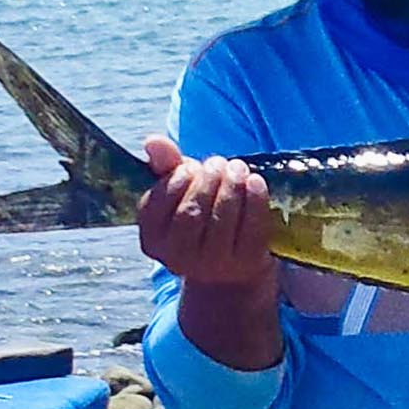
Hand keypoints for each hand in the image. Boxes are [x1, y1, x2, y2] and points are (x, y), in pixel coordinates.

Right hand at [137, 136, 276, 302]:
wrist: (233, 267)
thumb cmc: (201, 219)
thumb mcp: (180, 193)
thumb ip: (165, 167)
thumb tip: (153, 141)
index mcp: (153, 240)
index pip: (158, 205)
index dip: (176, 180)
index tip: (191, 166)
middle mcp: (179, 259)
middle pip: (191, 213)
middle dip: (207, 181)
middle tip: (219, 163)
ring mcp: (215, 265)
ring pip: (221, 219)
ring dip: (231, 186)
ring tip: (237, 168)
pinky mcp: (247, 264)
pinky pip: (252, 228)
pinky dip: (255, 200)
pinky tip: (255, 181)